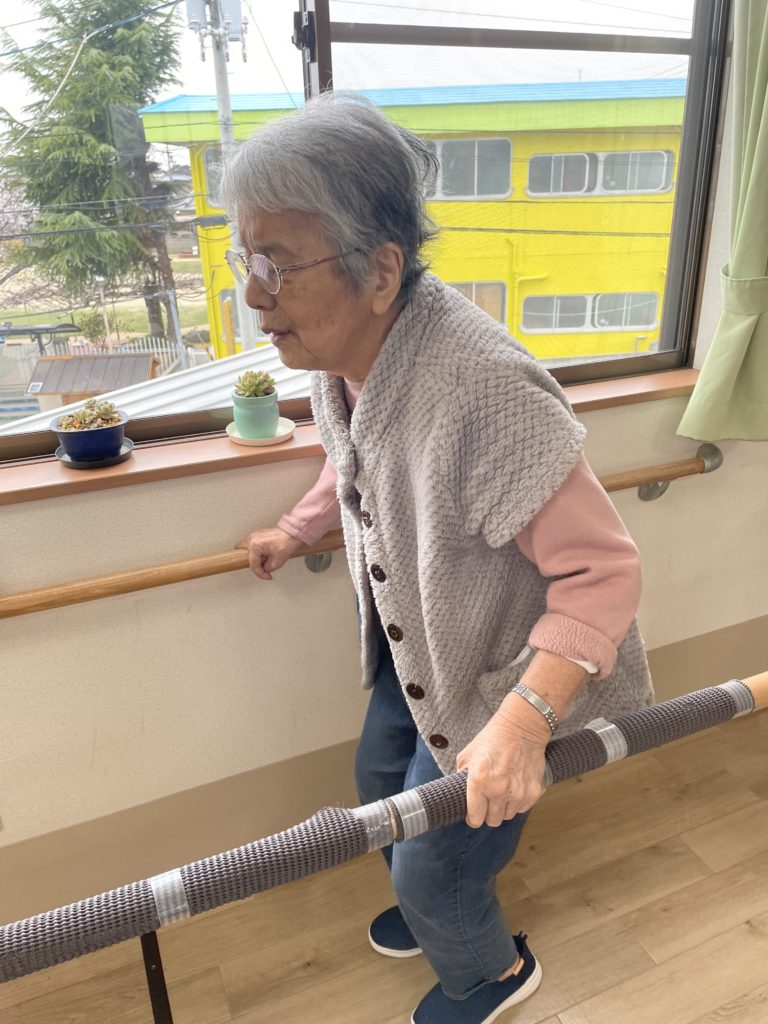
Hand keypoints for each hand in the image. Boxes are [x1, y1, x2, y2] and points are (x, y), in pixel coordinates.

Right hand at [236, 527, 302, 580]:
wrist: (292, 534)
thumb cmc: (287, 543)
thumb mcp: (277, 563)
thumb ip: (267, 569)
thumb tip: (264, 569)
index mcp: (255, 545)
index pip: (253, 564)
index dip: (260, 573)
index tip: (267, 576)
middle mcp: (252, 538)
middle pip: (240, 553)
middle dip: (250, 562)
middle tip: (259, 567)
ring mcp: (254, 535)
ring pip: (245, 548)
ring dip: (253, 556)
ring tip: (264, 560)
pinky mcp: (258, 534)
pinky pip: (251, 544)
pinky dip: (256, 551)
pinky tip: (265, 554)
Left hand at [456, 700, 549, 828]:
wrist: (522, 728)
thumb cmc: (493, 738)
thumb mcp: (467, 755)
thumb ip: (461, 777)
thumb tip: (459, 793)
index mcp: (479, 781)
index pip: (475, 818)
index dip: (473, 817)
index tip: (473, 814)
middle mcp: (499, 790)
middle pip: (492, 821)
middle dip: (488, 813)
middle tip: (487, 800)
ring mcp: (518, 793)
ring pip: (507, 816)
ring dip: (503, 807)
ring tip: (501, 790)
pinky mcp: (533, 792)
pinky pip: (522, 808)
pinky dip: (517, 802)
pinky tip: (513, 787)